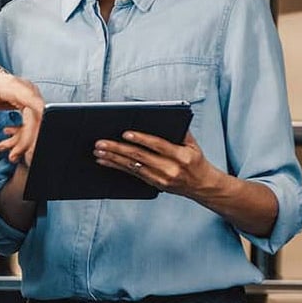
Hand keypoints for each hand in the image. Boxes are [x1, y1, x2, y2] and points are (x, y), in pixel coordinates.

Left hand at [0, 67, 44, 163]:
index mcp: (13, 86)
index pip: (34, 103)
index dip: (41, 120)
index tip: (39, 139)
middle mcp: (26, 91)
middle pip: (37, 117)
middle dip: (27, 140)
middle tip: (14, 156)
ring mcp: (29, 98)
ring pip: (36, 123)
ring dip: (25, 141)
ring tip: (11, 154)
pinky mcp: (28, 106)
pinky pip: (32, 124)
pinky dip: (23, 136)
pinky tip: (9, 143)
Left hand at [92, 130, 219, 198]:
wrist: (203, 186)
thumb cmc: (196, 161)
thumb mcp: (193, 145)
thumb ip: (180, 131)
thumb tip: (164, 116)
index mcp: (181, 156)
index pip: (158, 145)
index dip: (141, 139)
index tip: (125, 134)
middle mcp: (170, 169)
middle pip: (140, 157)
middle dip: (118, 148)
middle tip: (101, 142)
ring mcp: (161, 179)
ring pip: (132, 166)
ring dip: (113, 158)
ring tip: (98, 151)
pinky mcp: (154, 184)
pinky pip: (132, 174)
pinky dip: (116, 166)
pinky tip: (105, 161)